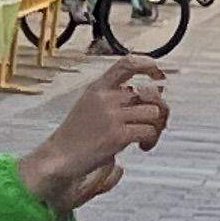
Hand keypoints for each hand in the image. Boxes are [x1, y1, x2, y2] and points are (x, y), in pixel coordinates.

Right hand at [20, 58, 166, 211]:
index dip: (148, 65)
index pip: (126, 64)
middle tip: (156, 122)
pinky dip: (151, 140)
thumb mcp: (92, 105)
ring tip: (146, 137)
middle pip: (150, 93)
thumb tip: (154, 91)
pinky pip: (149, 131)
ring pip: (154, 112)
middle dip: (160, 109)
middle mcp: (105, 98)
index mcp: (98, 88)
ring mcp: (112, 116)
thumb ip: (118, 97)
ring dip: (157, 127)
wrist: (59, 157)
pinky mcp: (118, 135)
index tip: (158, 73)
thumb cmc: (77, 135)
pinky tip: (142, 146)